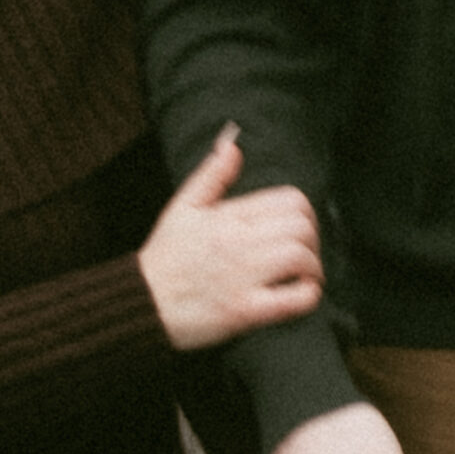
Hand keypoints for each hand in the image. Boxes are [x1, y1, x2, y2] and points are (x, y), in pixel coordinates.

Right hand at [139, 124, 322, 349]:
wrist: (141, 303)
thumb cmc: (165, 258)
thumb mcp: (183, 207)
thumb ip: (213, 175)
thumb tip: (233, 143)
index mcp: (228, 216)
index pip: (290, 200)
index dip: (305, 215)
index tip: (299, 231)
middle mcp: (238, 243)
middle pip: (301, 228)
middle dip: (313, 242)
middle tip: (305, 256)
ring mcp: (242, 277)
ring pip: (300, 258)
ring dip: (312, 268)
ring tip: (304, 276)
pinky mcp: (244, 311)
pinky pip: (292, 300)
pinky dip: (307, 296)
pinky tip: (301, 294)